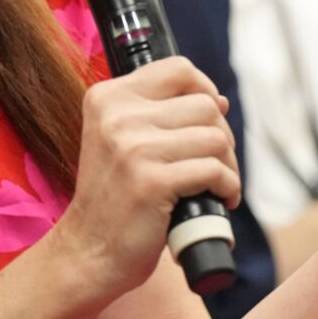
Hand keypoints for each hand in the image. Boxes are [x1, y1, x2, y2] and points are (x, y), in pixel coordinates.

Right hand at [52, 56, 238, 302]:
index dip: (205, 90)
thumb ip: (158, 113)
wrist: (89, 249)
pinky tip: (219, 199)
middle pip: (205, 104)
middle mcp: (117, 115)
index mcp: (108, 97)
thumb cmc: (113, 196)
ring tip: (217, 184)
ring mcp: (133, 148)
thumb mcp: (119, 139)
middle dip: (222, 135)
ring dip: (228, 164)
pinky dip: (228, 187)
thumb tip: (218, 100)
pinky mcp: (151, 182)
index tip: (208, 118)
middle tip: (214, 162)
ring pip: (215, 137)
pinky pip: (214, 171)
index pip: (178, 69)